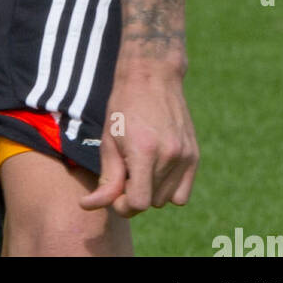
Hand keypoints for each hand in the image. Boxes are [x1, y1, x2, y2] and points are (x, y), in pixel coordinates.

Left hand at [79, 62, 198, 216]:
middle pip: (151, 203)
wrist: (152, 76)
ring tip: (140, 165)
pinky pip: (181, 194)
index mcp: (144, 150)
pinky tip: (156, 168)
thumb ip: (106, 178)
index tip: (114, 190)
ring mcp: (185, 156)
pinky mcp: (194, 156)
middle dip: (135, 194)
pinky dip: (168, 189)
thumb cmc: (123, 106)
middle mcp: (169, 155)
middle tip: (125, 170)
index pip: (138, 203)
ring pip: (166, 200)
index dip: (122, 203)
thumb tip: (88, 206)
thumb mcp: (108, 140)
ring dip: (151, 191)